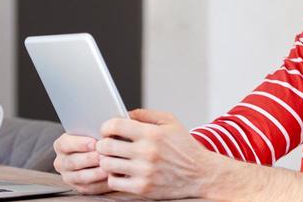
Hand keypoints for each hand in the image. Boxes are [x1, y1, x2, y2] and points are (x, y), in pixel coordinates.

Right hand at [53, 133, 110, 194]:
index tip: (94, 143)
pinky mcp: (80, 187)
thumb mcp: (92, 131)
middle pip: (73, 162)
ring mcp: (69, 176)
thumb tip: (103, 134)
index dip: (80, 144)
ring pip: (81, 177)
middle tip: (103, 156)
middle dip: (89, 159)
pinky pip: (89, 188)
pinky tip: (110, 176)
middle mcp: (61, 162)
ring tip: (108, 167)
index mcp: (61, 145)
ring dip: (95, 172)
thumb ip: (94, 130)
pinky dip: (100, 183)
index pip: (65, 144)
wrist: (99, 152)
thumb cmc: (96, 138)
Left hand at [96, 109, 213, 198]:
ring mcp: (144, 172)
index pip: (116, 125)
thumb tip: (125, 114)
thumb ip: (146, 114)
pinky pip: (114, 183)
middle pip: (107, 146)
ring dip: (106, 160)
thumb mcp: (170, 122)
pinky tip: (120, 172)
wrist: (200, 174)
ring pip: (107, 165)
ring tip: (112, 158)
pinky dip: (113, 177)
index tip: (107, 129)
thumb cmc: (184, 146)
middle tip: (105, 144)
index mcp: (152, 133)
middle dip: (102, 144)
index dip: (106, 126)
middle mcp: (147, 152)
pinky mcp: (143, 188)